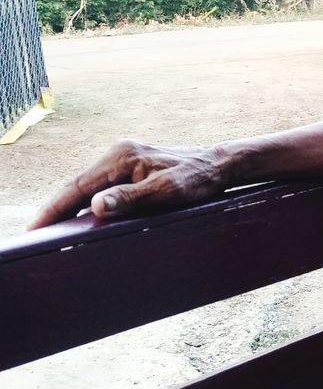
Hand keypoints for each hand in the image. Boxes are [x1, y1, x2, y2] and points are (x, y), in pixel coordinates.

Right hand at [28, 141, 230, 229]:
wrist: (222, 164)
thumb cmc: (199, 178)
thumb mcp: (167, 191)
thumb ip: (132, 198)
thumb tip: (97, 206)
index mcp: (122, 157)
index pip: (78, 187)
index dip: (54, 209)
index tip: (34, 229)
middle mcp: (119, 153)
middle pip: (79, 186)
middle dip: (56, 209)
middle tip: (35, 235)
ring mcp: (126, 158)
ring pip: (90, 186)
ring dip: (71, 206)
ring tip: (52, 230)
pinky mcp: (133, 166)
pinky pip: (104, 185)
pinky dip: (90, 202)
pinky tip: (84, 217)